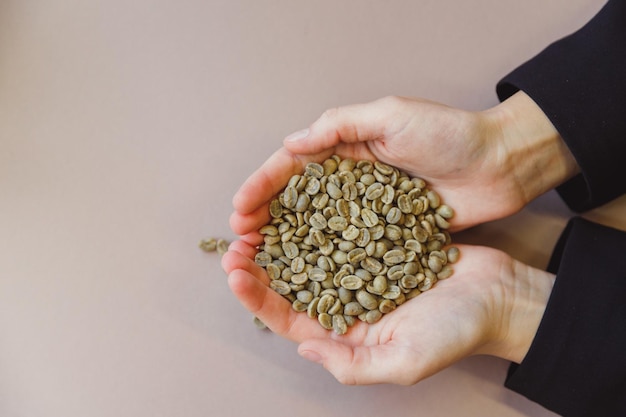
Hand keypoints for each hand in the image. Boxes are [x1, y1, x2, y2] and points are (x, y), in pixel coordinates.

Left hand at [222, 242, 554, 384]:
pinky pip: (340, 231)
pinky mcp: (378, 244)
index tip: (235, 273)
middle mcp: (348, 303)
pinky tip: (300, 203)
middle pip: (292, 284)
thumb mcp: (404, 360)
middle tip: (236, 241)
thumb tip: (304, 347)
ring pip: (310, 254)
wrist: (499, 295)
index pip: (290, 318)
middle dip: (261, 264)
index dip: (259, 297)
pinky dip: (317, 219)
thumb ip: (352, 362)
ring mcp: (362, 271)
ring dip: (282, 238)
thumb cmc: (458, 331)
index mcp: (347, 334)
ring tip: (259, 219)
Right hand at [230, 92, 577, 238]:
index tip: (239, 209)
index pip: (292, 168)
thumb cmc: (449, 133)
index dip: (263, 186)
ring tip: (259, 263)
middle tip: (239, 242)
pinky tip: (303, 278)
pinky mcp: (387, 235)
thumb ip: (340, 126)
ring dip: (285, 245)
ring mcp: (367, 211)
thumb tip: (291, 143)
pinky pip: (348, 249)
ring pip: (316, 229)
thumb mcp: (392, 115)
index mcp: (346, 150)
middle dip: (264, 219)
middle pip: (296, 202)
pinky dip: (324, 262)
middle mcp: (350, 182)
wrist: (501, 164)